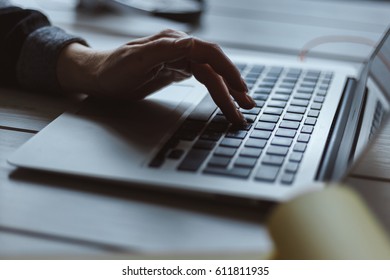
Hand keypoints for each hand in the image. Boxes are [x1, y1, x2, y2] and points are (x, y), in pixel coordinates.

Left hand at [57, 29, 254, 124]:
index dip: (227, 70)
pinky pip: (202, 79)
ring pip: (210, 75)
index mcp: (172, 43)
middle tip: (247, 106)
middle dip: (232, 87)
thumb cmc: (111, 69)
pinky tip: (224, 97)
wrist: (97, 77)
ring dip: (226, 92)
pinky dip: (215, 90)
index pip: (209, 53)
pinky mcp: (176, 70)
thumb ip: (164, 49)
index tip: (240, 89)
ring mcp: (178, 60)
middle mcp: (179, 49)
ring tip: (240, 108)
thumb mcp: (135, 58)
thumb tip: (193, 44)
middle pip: (213, 68)